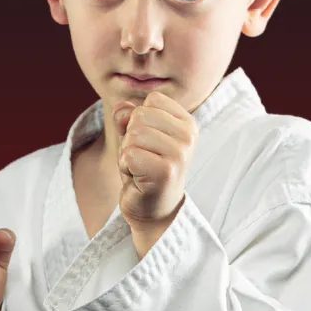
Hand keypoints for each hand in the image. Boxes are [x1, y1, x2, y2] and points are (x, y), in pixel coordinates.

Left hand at [114, 91, 197, 228]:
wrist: (153, 210)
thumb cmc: (145, 169)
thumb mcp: (135, 136)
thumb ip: (128, 116)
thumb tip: (121, 110)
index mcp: (187, 123)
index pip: (152, 100)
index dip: (139, 120)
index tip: (149, 144)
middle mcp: (188, 136)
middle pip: (140, 116)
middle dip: (130, 138)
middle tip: (143, 160)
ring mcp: (179, 154)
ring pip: (133, 134)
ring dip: (127, 154)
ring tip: (141, 169)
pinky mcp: (165, 171)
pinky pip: (128, 154)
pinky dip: (125, 167)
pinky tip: (138, 179)